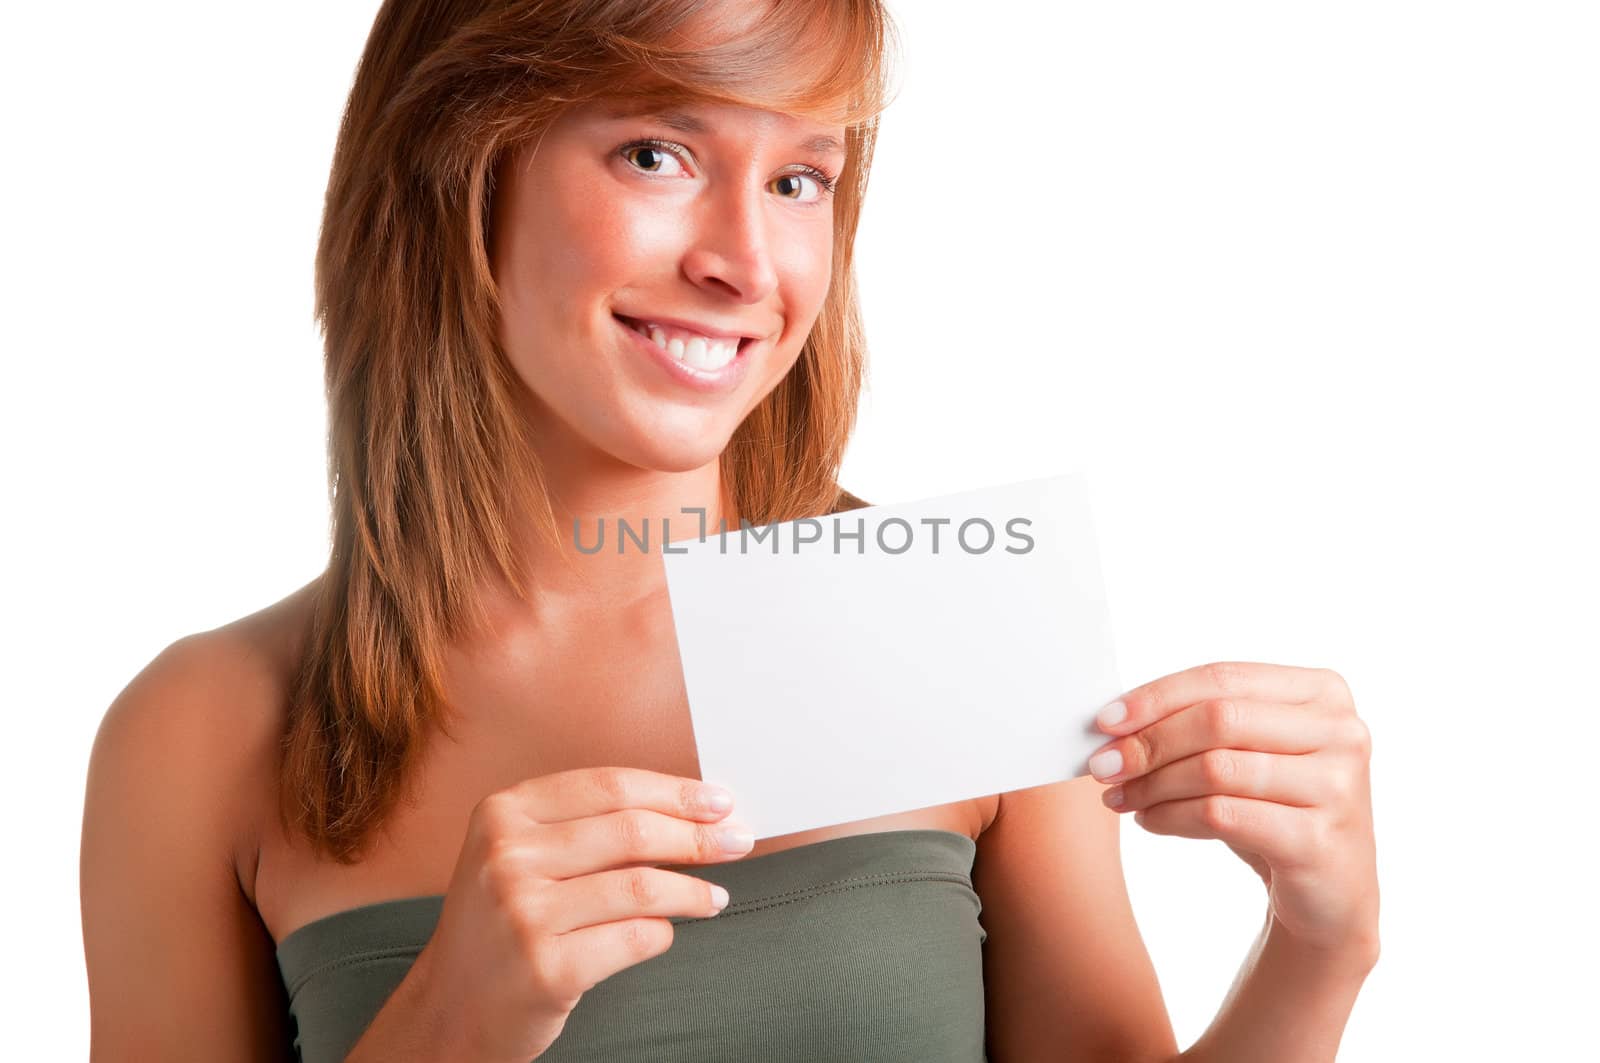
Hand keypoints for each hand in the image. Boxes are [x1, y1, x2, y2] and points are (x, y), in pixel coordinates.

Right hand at [391, 767, 754, 1062]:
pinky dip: (663, 934)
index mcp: (503, 813)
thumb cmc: (503, 926)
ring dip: (693, 891)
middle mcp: (507, 857)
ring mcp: (523, 914)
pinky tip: (667, 933)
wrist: (452, 1009)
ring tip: (714, 897)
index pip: (610, 786)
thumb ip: (586, 827)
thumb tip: (690, 809)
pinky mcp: (545, 968)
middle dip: (698, 837)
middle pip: (632, 831)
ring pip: (641, 887)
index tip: (719, 802)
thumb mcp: (521, 857)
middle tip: (737, 843)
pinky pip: (635, 939)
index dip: (675, 792)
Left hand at [1088, 661, 1377, 954]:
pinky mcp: (1320, 839)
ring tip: (1121, 797)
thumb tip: (1114, 723)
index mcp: (1323, 692)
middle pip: (1218, 718)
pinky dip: (1173, 817)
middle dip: (1149, 742)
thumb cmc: (1277, 809)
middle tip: (1103, 766)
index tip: (1105, 721)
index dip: (1156, 696)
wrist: (1331, 894)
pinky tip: (1149, 821)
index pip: (1222, 678)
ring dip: (1154, 784)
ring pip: (1216, 768)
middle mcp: (1342, 731)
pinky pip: (1223, 816)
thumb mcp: (1246, 754)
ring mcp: (1337, 786)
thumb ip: (1198, 723)